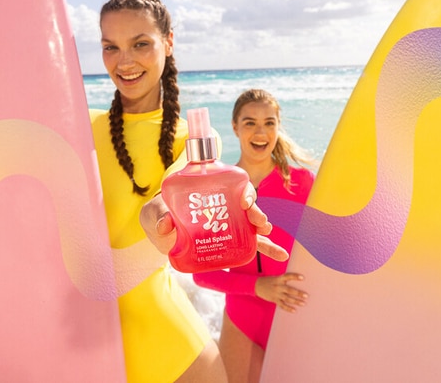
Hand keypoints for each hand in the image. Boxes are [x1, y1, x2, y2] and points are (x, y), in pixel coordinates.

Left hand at [139, 182, 287, 260]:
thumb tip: (164, 224)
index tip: (243, 200)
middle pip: (247, 204)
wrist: (162, 230)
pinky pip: (253, 243)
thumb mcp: (158, 210)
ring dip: (263, 227)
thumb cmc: (162, 212)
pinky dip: (268, 248)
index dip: (243, 190)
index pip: (233, 185)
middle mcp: (225, 205)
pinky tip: (282, 255)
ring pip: (253, 223)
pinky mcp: (232, 241)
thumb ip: (160, 214)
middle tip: (259, 221)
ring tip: (268, 233)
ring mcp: (231, 223)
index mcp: (212, 190)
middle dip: (256, 211)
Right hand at [254, 273, 307, 312]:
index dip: (295, 276)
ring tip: (303, 303)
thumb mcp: (275, 278)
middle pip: (289, 290)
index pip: (288, 276)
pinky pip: (282, 305)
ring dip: (296, 301)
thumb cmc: (268, 281)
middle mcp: (278, 286)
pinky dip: (288, 308)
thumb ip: (283, 280)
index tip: (303, 278)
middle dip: (298, 293)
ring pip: (287, 298)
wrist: (256, 285)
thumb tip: (295, 284)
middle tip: (306, 296)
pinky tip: (294, 310)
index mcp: (279, 279)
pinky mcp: (274, 300)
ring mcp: (276, 294)